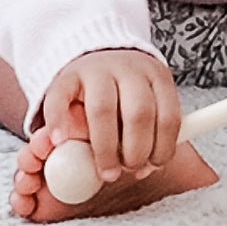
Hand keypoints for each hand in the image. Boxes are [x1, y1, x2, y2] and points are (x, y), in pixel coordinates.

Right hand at [39, 48, 181, 184]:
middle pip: (138, 113)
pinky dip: (58, 122)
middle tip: (125, 171)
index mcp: (156, 76)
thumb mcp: (148, 101)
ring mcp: (97, 69)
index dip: (162, 149)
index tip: (149, 168)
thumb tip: (146, 169)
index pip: (168, 116)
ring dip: (105, 148)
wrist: (96, 54)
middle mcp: (129, 69)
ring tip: (104, 171)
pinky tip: (60, 141)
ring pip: (103, 109)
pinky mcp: (67, 75)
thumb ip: (151, 131)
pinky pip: (59, 98)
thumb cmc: (124, 92)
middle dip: (135, 151)